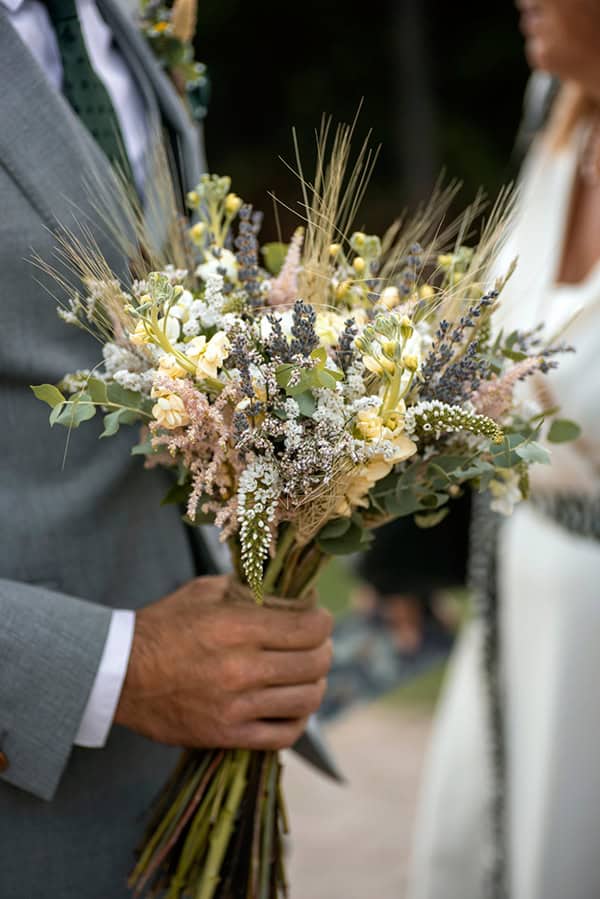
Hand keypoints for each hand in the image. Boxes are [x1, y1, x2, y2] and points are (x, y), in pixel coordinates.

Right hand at [115, 575, 332, 750]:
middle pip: (315, 664)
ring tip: (307, 674)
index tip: (318, 617)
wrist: (120, 674)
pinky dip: (298, 720)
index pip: (310, 629)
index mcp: (236, 627)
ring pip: (306, 700)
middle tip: (317, 644)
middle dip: (324, 650)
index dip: (323, 621)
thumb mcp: (204, 591)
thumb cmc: (164, 625)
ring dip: (315, 684)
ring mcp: (235, 707)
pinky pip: (284, 735)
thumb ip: (249, 589)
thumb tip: (293, 594)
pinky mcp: (226, 735)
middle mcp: (241, 668)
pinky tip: (292, 705)